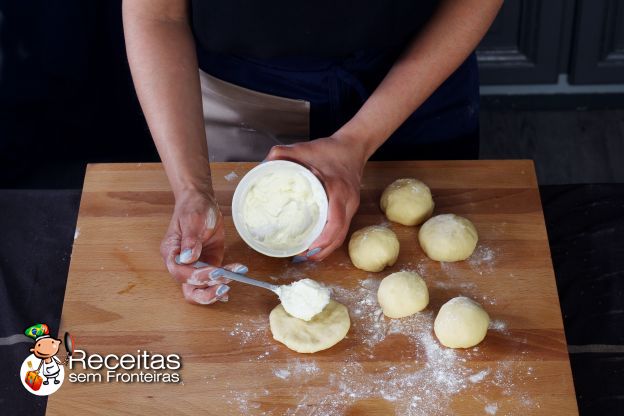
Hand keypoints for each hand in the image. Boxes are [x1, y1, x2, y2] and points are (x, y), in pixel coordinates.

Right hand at [160, 190, 246, 303]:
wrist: (202, 201)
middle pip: (188, 289)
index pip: (180, 273)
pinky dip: (221, 286)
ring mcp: (195, 266)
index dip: (197, 276)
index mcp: (171, 252)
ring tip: (233, 278)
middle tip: (224, 287)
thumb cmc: (193, 207)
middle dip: (206, 292)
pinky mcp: (208, 264)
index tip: (216, 271)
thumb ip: (190, 240)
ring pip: (200, 289)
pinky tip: (229, 288)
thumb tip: (188, 258)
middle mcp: (181, 264)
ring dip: (216, 289)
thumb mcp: (193, 220)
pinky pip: (212, 281)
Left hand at [265, 135, 366, 260]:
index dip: (322, 240)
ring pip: (342, 235)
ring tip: (307, 256)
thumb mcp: (305, 148)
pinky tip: (317, 245)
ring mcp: (351, 206)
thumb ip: (283, 153)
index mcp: (338, 189)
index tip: (306, 248)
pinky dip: (330, 240)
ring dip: (326, 249)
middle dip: (322, 251)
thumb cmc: (330, 149)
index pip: (335, 222)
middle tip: (301, 257)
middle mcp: (348, 201)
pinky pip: (342, 229)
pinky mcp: (350, 208)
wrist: (353, 146)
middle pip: (339, 235)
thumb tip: (264, 163)